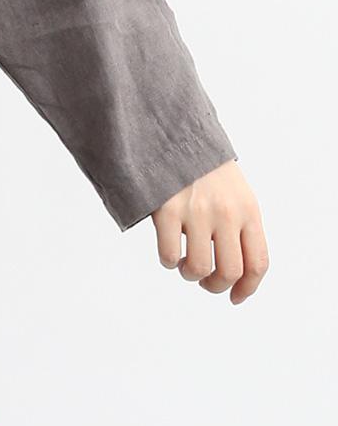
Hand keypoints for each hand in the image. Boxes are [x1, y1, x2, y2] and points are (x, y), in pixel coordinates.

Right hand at [150, 159, 267, 303]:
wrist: (172, 129)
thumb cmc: (202, 165)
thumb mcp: (235, 190)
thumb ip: (240, 224)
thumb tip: (237, 270)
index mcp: (248, 209)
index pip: (257, 263)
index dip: (247, 288)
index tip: (235, 296)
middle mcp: (226, 213)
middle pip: (230, 271)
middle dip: (216, 285)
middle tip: (205, 281)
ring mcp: (197, 211)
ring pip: (199, 268)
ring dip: (191, 275)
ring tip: (184, 265)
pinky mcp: (167, 209)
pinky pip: (170, 255)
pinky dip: (169, 261)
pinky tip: (168, 251)